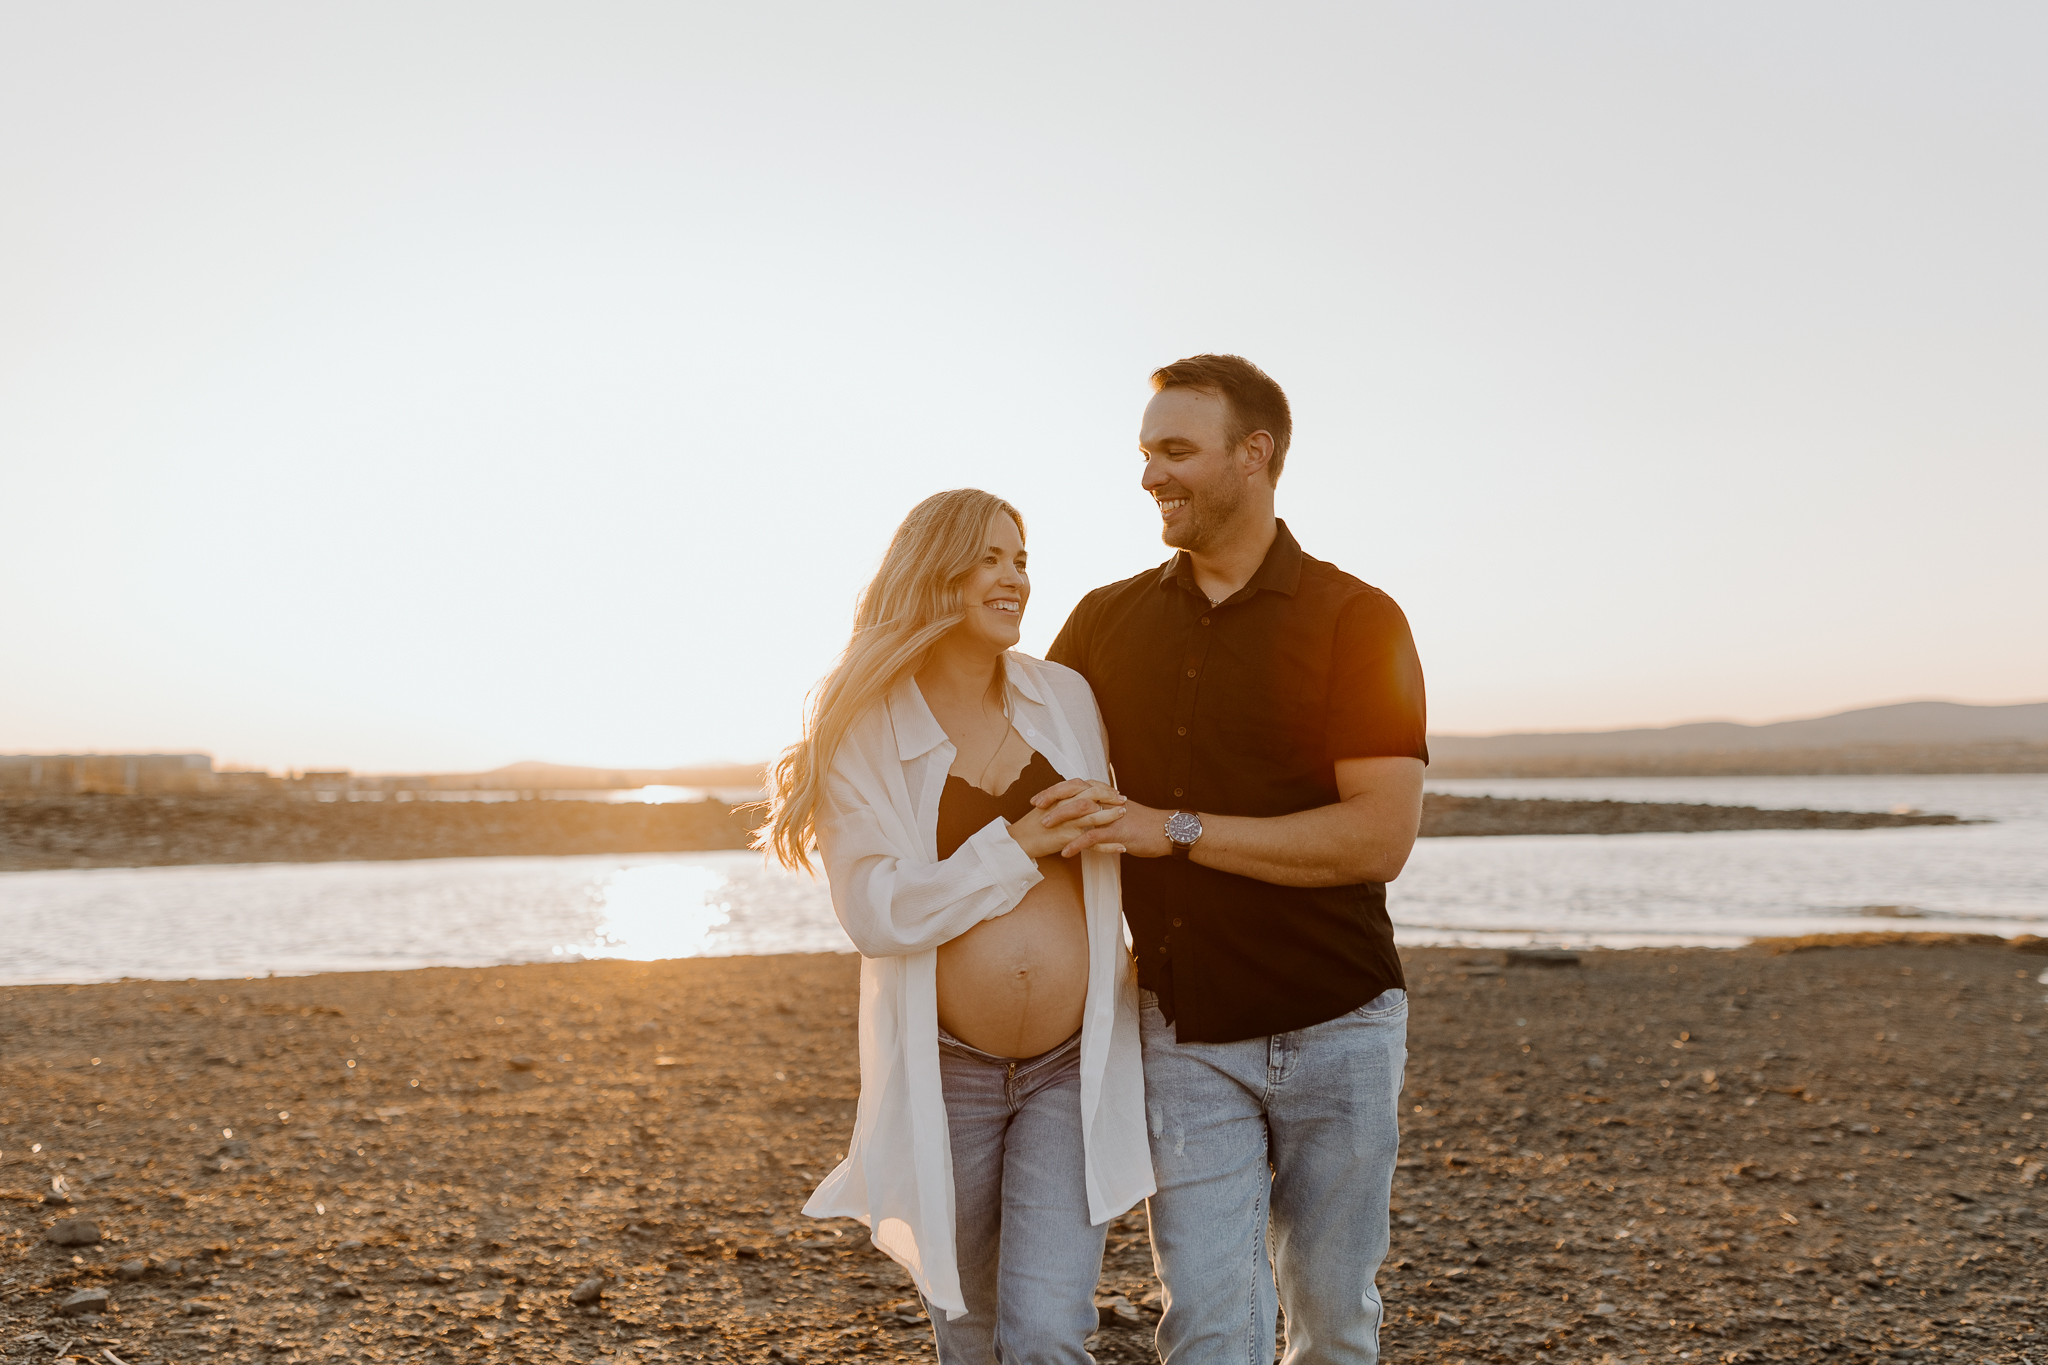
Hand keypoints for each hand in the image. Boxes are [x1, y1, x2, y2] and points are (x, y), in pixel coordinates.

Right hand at [1008, 779, 1126, 858]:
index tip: (1114, 791)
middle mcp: (1064, 805)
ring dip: (1111, 815)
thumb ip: (1064, 801)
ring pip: (1093, 815)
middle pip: (1092, 795)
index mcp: (1060, 796)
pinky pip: (1091, 841)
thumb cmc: (1033, 824)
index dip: (1101, 787)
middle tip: (1123, 800)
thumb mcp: (1049, 807)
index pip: (1085, 786)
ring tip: (1124, 814)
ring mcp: (1066, 821)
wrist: (1019, 840)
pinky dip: (1108, 846)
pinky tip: (1120, 848)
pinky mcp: (1066, 837)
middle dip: (1109, 796)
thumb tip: (1080, 799)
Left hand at [1051, 796, 1173, 859]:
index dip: (1056, 790)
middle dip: (1052, 798)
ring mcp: (1111, 814)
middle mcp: (1107, 799)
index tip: (1039, 798)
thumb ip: (1102, 806)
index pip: (1076, 785)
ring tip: (1044, 828)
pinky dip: (1077, 844)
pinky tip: (1065, 852)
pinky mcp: (1117, 831)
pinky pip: (1092, 836)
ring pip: (1081, 811)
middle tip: (1036, 807)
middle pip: (1074, 792)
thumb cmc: (1142, 823)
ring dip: (1060, 819)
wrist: (1167, 830)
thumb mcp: (1119, 810)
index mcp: (1105, 793)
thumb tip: (1085, 808)